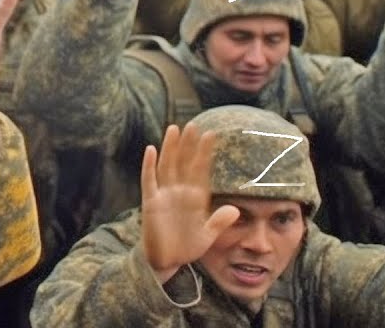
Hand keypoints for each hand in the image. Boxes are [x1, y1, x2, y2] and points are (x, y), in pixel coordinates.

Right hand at [141, 123, 240, 284]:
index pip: (200, 170)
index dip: (205, 153)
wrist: (166, 260)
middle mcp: (179, 192)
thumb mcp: (208, 236)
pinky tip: (151, 150)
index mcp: (195, 198)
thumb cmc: (186, 247)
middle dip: (188, 144)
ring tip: (174, 129)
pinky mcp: (151, 202)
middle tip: (194, 124)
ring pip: (167, 166)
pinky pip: (149, 180)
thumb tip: (235, 208)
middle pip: (184, 163)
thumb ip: (219, 221)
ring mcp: (164, 195)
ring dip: (170, 148)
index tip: (212, 135)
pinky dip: (149, 165)